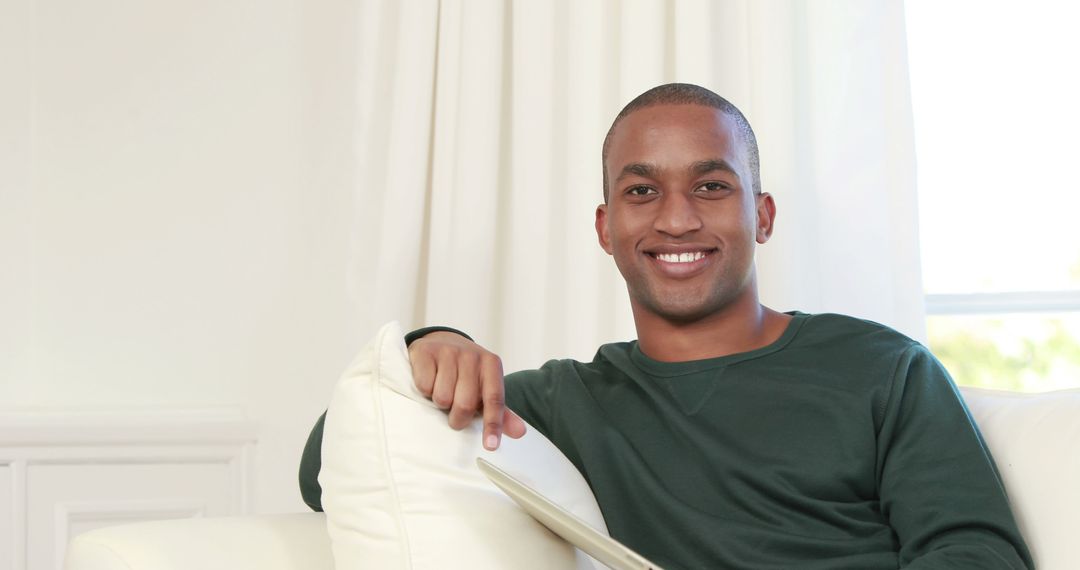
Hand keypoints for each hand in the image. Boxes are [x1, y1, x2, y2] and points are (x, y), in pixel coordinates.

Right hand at [409, 331, 526, 449]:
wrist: (443, 342)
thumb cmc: (467, 373)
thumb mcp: (486, 388)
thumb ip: (501, 412)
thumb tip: (520, 432)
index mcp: (491, 365)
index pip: (495, 399)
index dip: (493, 424)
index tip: (491, 446)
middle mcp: (472, 355)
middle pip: (465, 404)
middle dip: (458, 418)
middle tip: (454, 415)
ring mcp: (448, 351)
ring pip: (442, 397)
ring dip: (439, 403)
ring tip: (441, 392)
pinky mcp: (425, 351)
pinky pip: (424, 386)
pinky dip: (425, 391)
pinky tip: (430, 381)